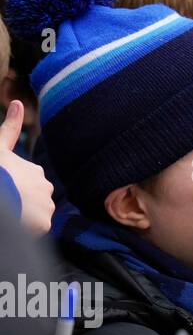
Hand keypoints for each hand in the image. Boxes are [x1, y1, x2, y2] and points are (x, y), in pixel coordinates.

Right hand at [0, 100, 53, 233]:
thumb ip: (9, 129)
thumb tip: (18, 102)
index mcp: (34, 172)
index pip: (26, 186)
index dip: (13, 191)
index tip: (6, 193)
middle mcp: (44, 187)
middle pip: (31, 202)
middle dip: (18, 205)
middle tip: (4, 204)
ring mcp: (45, 205)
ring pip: (33, 217)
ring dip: (21, 219)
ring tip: (7, 214)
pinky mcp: (43, 223)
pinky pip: (34, 231)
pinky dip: (24, 231)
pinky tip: (13, 226)